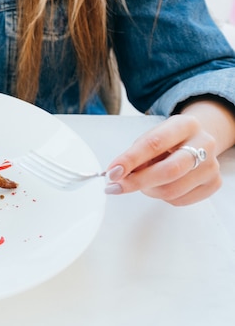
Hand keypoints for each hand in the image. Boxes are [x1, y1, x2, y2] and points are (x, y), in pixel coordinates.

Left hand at [104, 114, 220, 205]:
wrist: (197, 141)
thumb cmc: (168, 141)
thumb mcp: (151, 137)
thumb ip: (136, 154)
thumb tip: (117, 174)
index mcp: (185, 124)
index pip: (154, 144)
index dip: (130, 160)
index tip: (112, 171)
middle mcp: (204, 143)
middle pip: (169, 170)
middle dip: (137, 181)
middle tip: (116, 186)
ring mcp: (212, 166)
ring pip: (172, 190)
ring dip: (148, 190)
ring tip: (143, 182)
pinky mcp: (213, 184)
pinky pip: (179, 200)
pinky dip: (162, 197)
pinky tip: (160, 185)